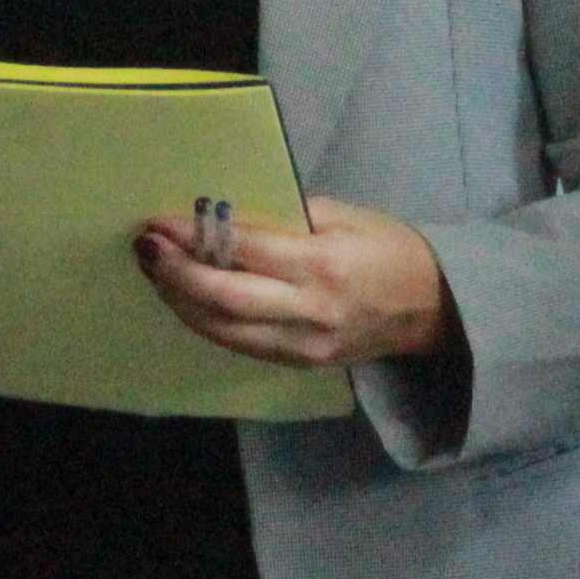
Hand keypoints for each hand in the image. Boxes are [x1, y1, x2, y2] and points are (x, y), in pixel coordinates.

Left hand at [134, 194, 452, 370]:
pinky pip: (238, 343)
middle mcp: (306, 312)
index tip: (159, 221)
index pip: (241, 251)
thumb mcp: (344, 215)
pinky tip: (186, 298)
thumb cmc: (389, 249)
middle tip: (146, 248)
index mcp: (321, 265)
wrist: (433, 309)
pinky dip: (205, 320)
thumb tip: (224, 214)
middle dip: (174, 274)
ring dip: (179, 301)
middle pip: (220, 299)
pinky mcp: (297, 364)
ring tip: (155, 271)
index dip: (192, 237)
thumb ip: (285, 216)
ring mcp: (300, 346)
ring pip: (221, 330)